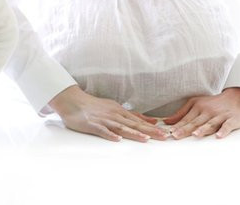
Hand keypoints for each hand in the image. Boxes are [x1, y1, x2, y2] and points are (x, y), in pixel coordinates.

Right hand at [49, 86, 167, 142]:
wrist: (72, 100)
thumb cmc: (94, 106)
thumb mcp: (115, 108)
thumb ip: (134, 116)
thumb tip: (152, 121)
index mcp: (120, 112)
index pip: (139, 122)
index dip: (153, 128)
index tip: (167, 133)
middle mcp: (114, 115)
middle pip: (134, 125)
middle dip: (149, 131)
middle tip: (163, 137)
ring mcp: (103, 119)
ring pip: (120, 127)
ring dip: (133, 133)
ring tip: (145, 139)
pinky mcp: (91, 124)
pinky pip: (102, 130)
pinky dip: (110, 134)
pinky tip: (117, 139)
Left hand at [164, 87, 239, 139]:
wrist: (238, 98)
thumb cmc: (214, 103)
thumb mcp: (196, 104)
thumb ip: (182, 113)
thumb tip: (167, 121)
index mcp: (198, 107)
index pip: (186, 119)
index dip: (177, 126)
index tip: (168, 132)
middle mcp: (208, 111)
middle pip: (195, 122)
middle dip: (185, 129)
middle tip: (176, 135)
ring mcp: (220, 115)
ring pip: (210, 123)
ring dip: (202, 129)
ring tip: (195, 135)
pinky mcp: (233, 120)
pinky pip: (227, 126)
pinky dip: (223, 131)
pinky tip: (219, 136)